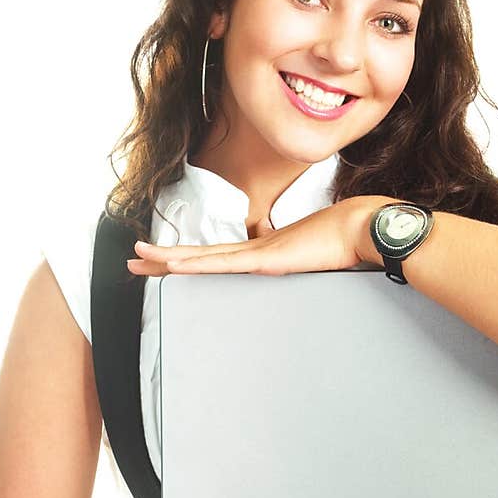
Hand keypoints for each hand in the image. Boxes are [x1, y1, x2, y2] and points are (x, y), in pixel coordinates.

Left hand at [126, 197, 387, 276]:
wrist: (361, 228)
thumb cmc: (348, 242)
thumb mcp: (319, 259)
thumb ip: (304, 265)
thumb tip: (302, 268)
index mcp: (266, 251)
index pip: (220, 257)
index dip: (193, 258)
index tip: (170, 261)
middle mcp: (255, 249)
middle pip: (201, 255)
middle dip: (166, 257)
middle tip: (136, 259)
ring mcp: (256, 253)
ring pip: (201, 257)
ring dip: (166, 258)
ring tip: (137, 260)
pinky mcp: (262, 260)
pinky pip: (219, 265)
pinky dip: (192, 263)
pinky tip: (170, 264)